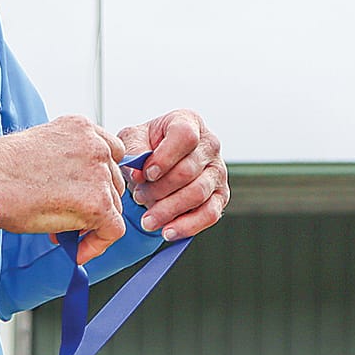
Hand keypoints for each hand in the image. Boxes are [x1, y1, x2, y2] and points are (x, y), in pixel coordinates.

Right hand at [0, 115, 126, 262]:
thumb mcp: (40, 144)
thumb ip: (66, 157)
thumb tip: (73, 183)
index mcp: (82, 127)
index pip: (110, 153)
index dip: (97, 179)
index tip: (83, 192)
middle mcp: (96, 145)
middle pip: (112, 182)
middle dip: (93, 202)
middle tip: (67, 218)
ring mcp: (99, 173)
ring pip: (113, 206)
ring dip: (91, 224)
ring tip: (62, 233)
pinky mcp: (97, 203)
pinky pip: (112, 230)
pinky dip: (98, 244)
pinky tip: (78, 251)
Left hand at [117, 109, 227, 241]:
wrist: (157, 163)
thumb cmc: (146, 147)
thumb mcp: (133, 139)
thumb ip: (134, 150)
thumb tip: (138, 171)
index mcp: (189, 122)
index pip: (184, 136)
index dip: (165, 157)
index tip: (146, 174)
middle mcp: (210, 144)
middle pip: (188, 171)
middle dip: (159, 189)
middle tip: (138, 197)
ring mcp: (218, 171)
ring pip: (198, 194)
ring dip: (169, 210)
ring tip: (147, 220)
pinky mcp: (221, 196)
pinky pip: (210, 214)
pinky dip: (187, 226)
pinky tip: (167, 232)